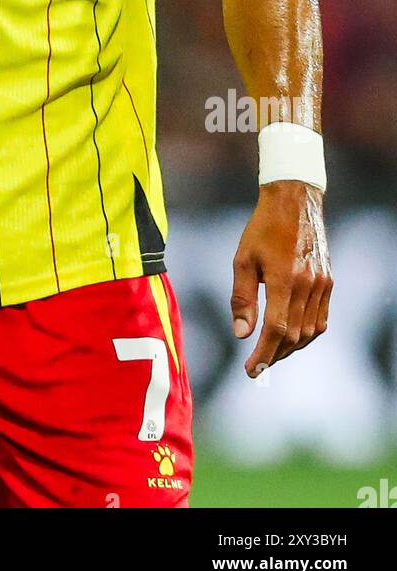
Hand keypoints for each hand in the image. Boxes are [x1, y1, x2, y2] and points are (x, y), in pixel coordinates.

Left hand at [230, 181, 331, 377]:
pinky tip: (291, 336)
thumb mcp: (243, 259)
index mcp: (284, 279)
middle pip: (294, 335)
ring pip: (310, 331)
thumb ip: (242, 298)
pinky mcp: (328, 281)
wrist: (294, 201)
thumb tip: (241, 334)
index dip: (263, 354)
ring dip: (291, 348)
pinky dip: (307, 333)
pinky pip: (321, 318)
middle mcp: (308, 285)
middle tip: (257, 366)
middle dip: (275, 355)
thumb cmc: (262, 228)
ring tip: (272, 354)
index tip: (251, 370)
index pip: (276, 330)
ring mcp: (322, 284)